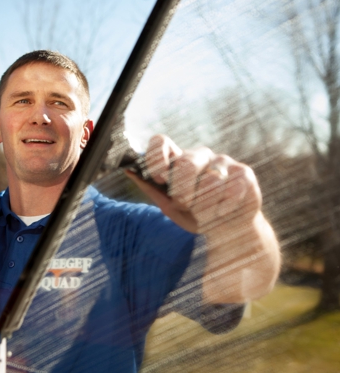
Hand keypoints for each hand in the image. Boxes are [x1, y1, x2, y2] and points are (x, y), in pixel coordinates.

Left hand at [126, 134, 260, 234]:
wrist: (227, 231)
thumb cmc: (195, 216)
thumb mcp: (169, 207)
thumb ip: (152, 189)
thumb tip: (128, 172)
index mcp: (178, 160)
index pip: (161, 142)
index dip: (157, 156)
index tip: (160, 178)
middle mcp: (199, 156)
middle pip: (186, 162)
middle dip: (183, 191)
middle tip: (184, 204)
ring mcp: (223, 162)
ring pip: (210, 181)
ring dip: (205, 206)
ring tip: (207, 214)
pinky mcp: (244, 173)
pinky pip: (231, 189)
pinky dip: (224, 207)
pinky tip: (224, 210)